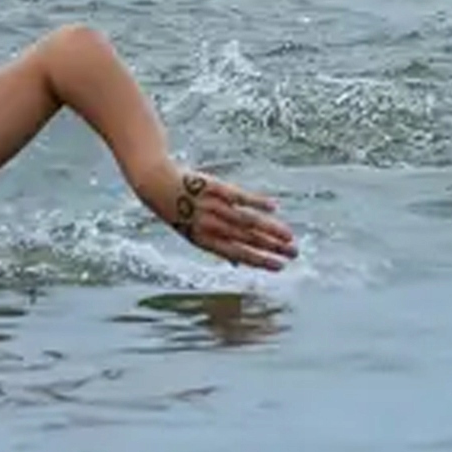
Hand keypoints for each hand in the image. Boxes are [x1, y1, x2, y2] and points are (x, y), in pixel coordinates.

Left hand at [143, 163, 299, 270]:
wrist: (158, 185)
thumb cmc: (178, 212)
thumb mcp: (193, 234)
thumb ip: (218, 246)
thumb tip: (239, 263)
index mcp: (205, 241)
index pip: (238, 254)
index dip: (260, 262)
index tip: (280, 267)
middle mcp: (210, 226)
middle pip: (248, 239)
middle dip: (272, 248)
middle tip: (293, 253)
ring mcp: (213, 206)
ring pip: (247, 220)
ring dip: (271, 229)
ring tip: (289, 235)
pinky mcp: (215, 187)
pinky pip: (240, 196)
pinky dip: (257, 202)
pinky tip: (274, 206)